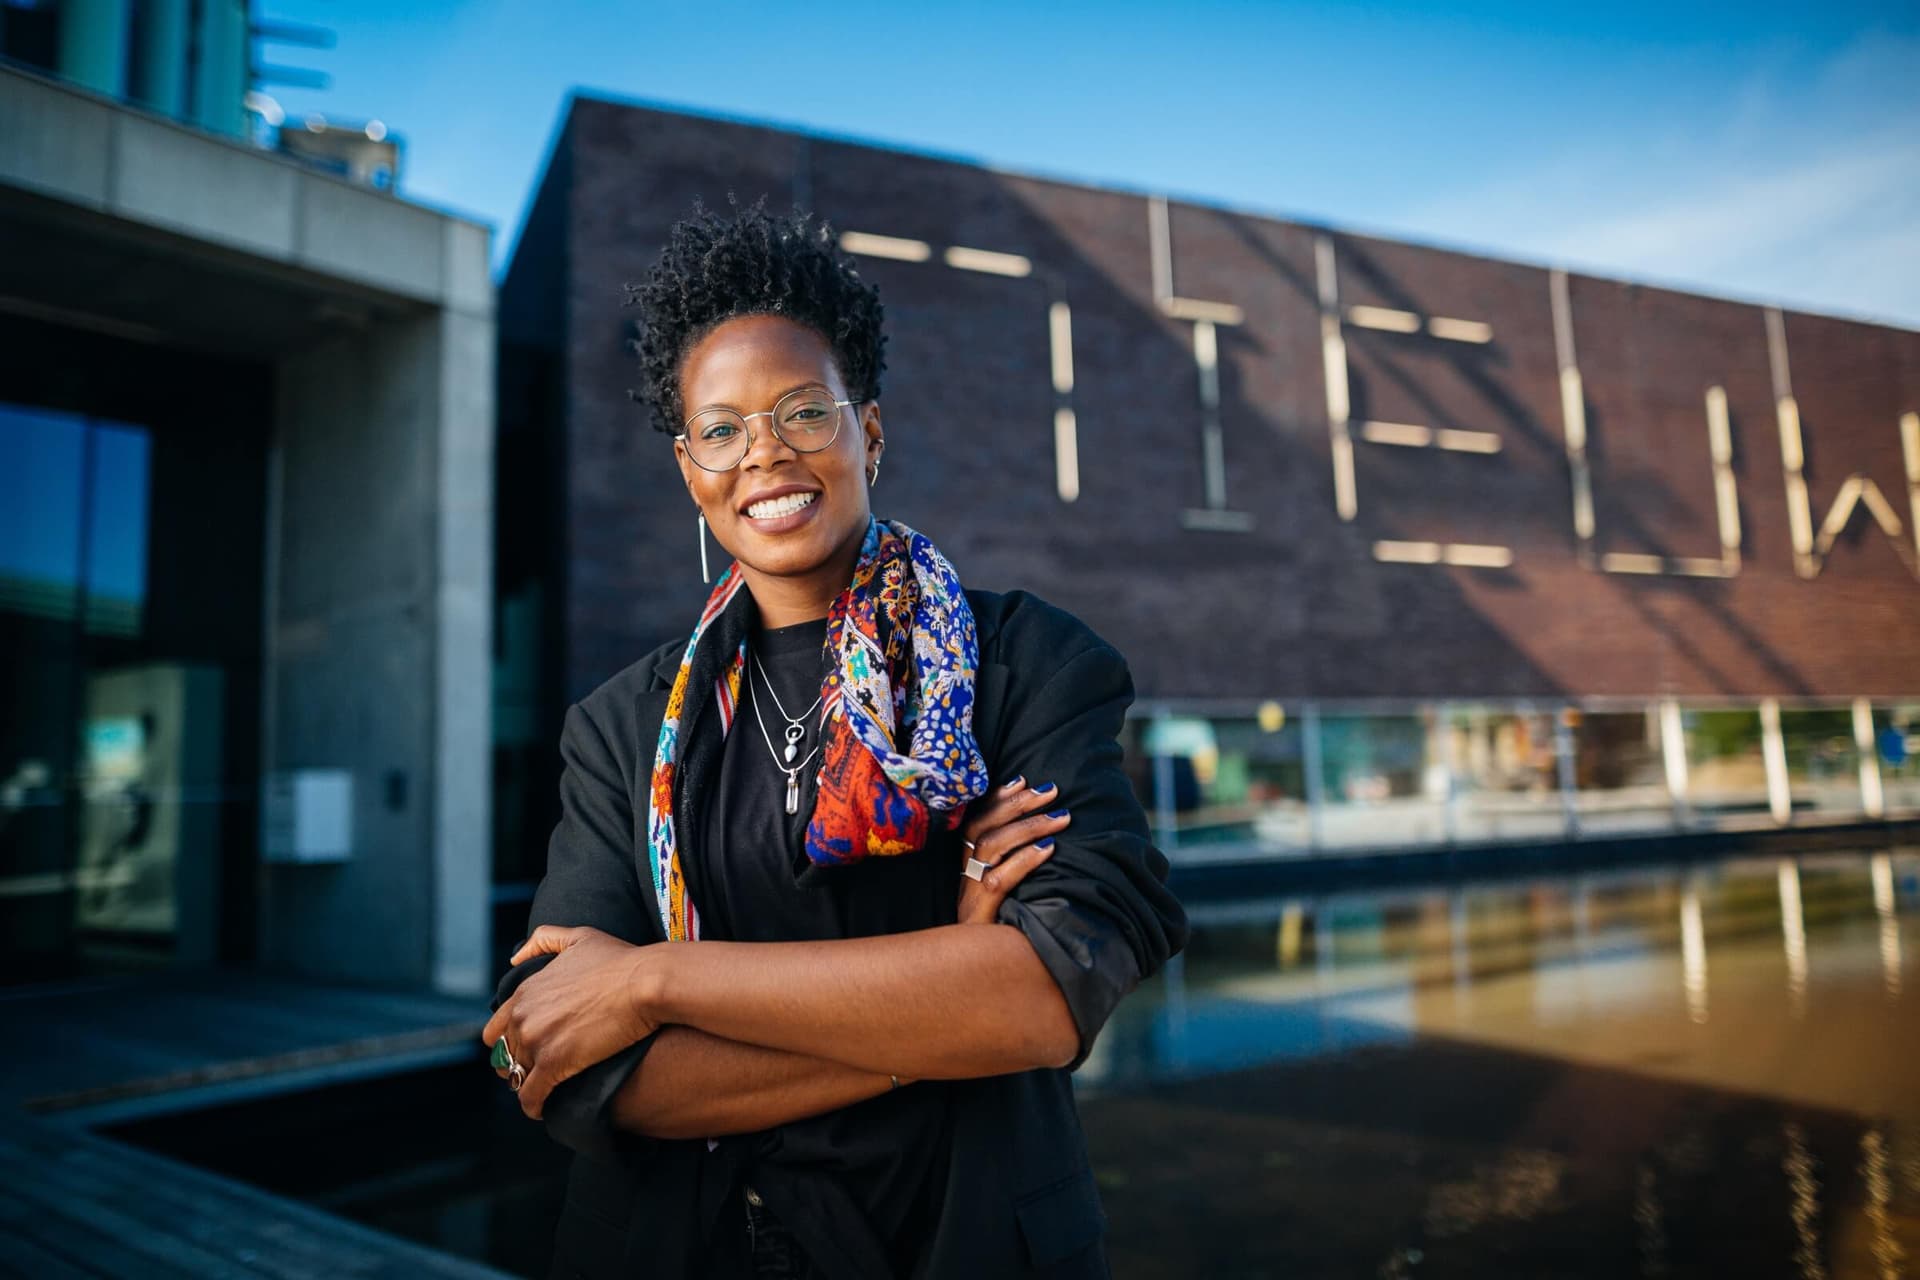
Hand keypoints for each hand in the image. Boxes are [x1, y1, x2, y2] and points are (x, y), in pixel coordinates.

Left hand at [480, 925, 660, 1119]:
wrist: (646, 982)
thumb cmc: (620, 960)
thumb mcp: (578, 937)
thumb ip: (544, 940)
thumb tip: (515, 957)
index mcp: (525, 991)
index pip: (496, 1029)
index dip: (509, 1044)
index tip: (525, 1052)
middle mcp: (523, 1016)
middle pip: (505, 1056)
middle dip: (518, 1065)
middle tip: (538, 1074)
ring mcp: (536, 1040)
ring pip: (516, 1076)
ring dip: (527, 1085)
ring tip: (544, 1091)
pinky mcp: (554, 1063)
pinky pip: (530, 1096)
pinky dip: (533, 1106)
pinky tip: (542, 1109)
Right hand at [956, 776, 1068, 924]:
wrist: (968, 978)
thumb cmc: (996, 932)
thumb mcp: (1000, 895)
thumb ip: (1012, 866)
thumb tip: (1047, 837)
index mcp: (965, 866)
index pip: (976, 820)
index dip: (997, 798)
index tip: (1023, 779)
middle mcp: (963, 875)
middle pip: (983, 827)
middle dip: (1018, 804)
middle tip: (1052, 790)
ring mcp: (969, 894)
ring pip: (991, 847)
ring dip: (1028, 827)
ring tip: (1061, 818)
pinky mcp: (980, 914)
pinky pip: (999, 881)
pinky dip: (1024, 861)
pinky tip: (1049, 850)